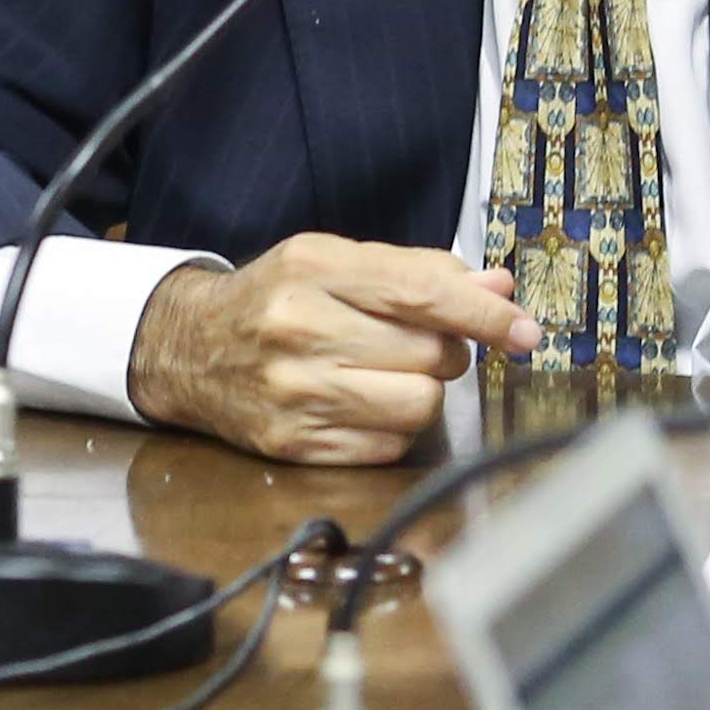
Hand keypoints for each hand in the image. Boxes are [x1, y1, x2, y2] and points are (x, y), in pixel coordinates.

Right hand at [125, 236, 532, 461]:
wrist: (184, 351)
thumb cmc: (273, 301)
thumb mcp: (334, 263)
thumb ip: (419, 272)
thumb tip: (498, 289)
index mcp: (313, 269)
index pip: (425, 295)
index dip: (486, 316)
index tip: (525, 331)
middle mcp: (300, 329)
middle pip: (431, 354)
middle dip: (444, 352)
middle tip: (416, 344)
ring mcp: (294, 392)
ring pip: (418, 406)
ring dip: (421, 394)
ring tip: (389, 376)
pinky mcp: (293, 444)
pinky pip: (387, 446)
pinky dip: (391, 428)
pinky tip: (362, 405)